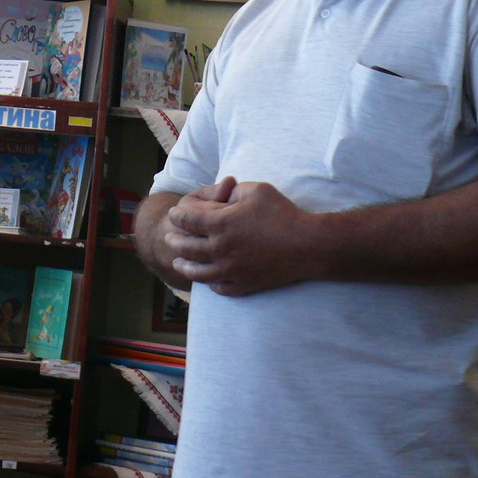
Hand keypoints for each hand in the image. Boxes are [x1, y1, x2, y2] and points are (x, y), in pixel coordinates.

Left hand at [164, 179, 309, 295]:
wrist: (307, 246)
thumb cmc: (283, 214)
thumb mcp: (256, 190)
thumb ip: (232, 191)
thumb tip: (220, 195)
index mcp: (221, 224)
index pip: (186, 220)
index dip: (177, 215)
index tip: (175, 213)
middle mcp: (220, 249)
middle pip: (186, 247)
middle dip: (175, 240)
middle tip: (170, 237)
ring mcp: (230, 270)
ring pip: (197, 272)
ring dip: (184, 266)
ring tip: (178, 262)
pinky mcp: (243, 284)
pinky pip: (218, 287)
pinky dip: (209, 283)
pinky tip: (207, 278)